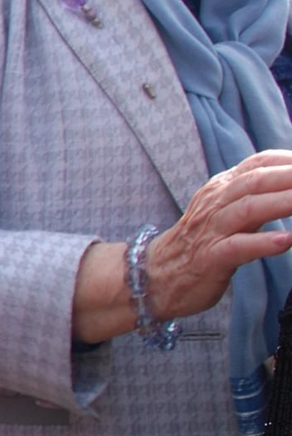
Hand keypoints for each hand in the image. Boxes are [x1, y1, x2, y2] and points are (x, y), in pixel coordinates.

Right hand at [150, 151, 291, 320]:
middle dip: (291, 177)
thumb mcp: (226, 211)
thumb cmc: (200, 243)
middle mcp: (215, 202)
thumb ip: (255, 197)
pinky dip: (263, 243)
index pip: (258, 163)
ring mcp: (211, 229)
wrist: (157, 275)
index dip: (289, 160)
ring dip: (283, 203)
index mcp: (221, 188)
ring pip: (248, 209)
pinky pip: (238, 247)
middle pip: (256, 181)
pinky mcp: (210, 258)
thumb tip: (290, 188)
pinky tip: (287, 241)